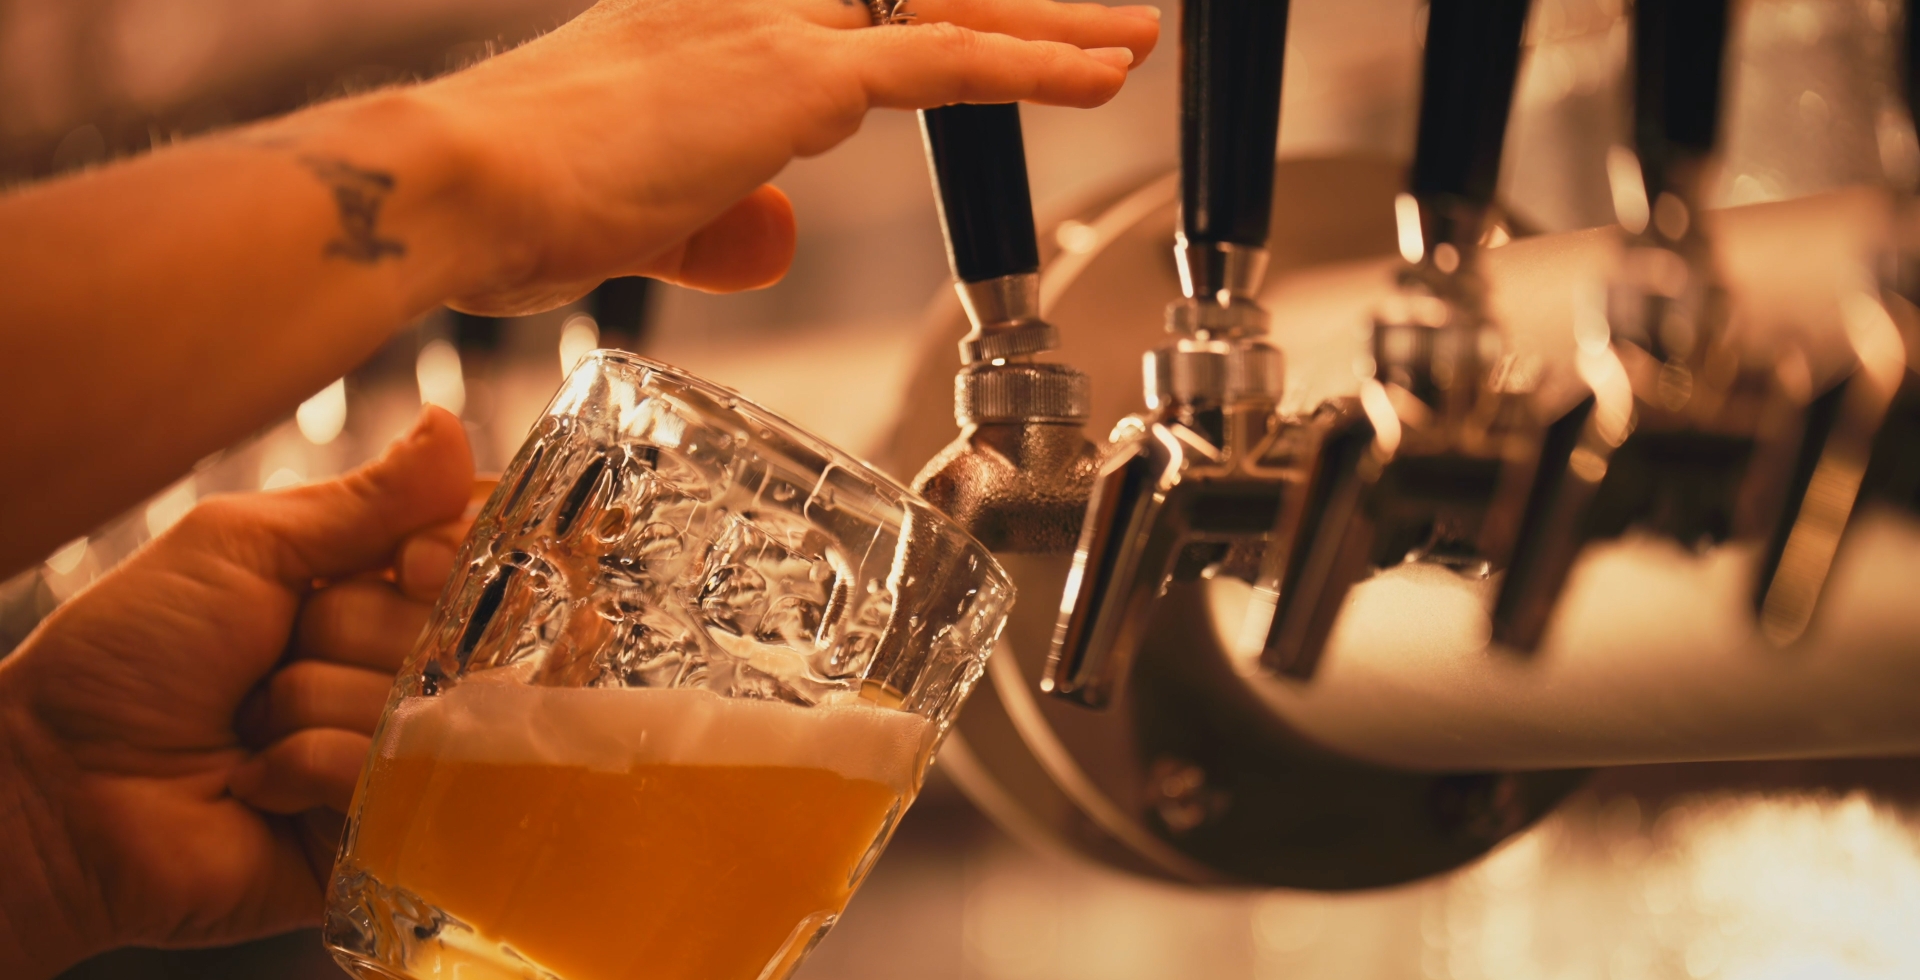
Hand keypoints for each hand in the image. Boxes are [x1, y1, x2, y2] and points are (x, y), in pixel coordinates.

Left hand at [0, 408, 474, 978]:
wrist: (57, 785)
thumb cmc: (132, 656)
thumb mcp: (243, 546)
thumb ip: (364, 499)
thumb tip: (450, 427)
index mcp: (374, 593)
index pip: (471, 554)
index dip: (442, 555)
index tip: (403, 561)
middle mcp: (397, 671)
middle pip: (447, 626)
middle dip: (344, 631)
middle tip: (271, 652)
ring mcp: (393, 754)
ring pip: (409, 700)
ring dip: (304, 706)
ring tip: (243, 729)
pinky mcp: (380, 827)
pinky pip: (379, 773)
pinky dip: (299, 768)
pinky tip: (253, 784)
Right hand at [410, 0, 1160, 312]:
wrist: (459, 186)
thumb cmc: (513, 202)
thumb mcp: (637, 217)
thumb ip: (715, 221)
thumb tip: (773, 232)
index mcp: (702, 26)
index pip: (841, 10)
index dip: (918, 17)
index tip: (974, 26)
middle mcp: (743, 6)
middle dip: (1009, 7)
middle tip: (1093, 15)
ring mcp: (771, 31)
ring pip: (945, 13)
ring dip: (1048, 28)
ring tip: (1127, 39)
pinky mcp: (794, 79)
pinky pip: (942, 62)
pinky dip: (1030, 67)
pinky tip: (1098, 74)